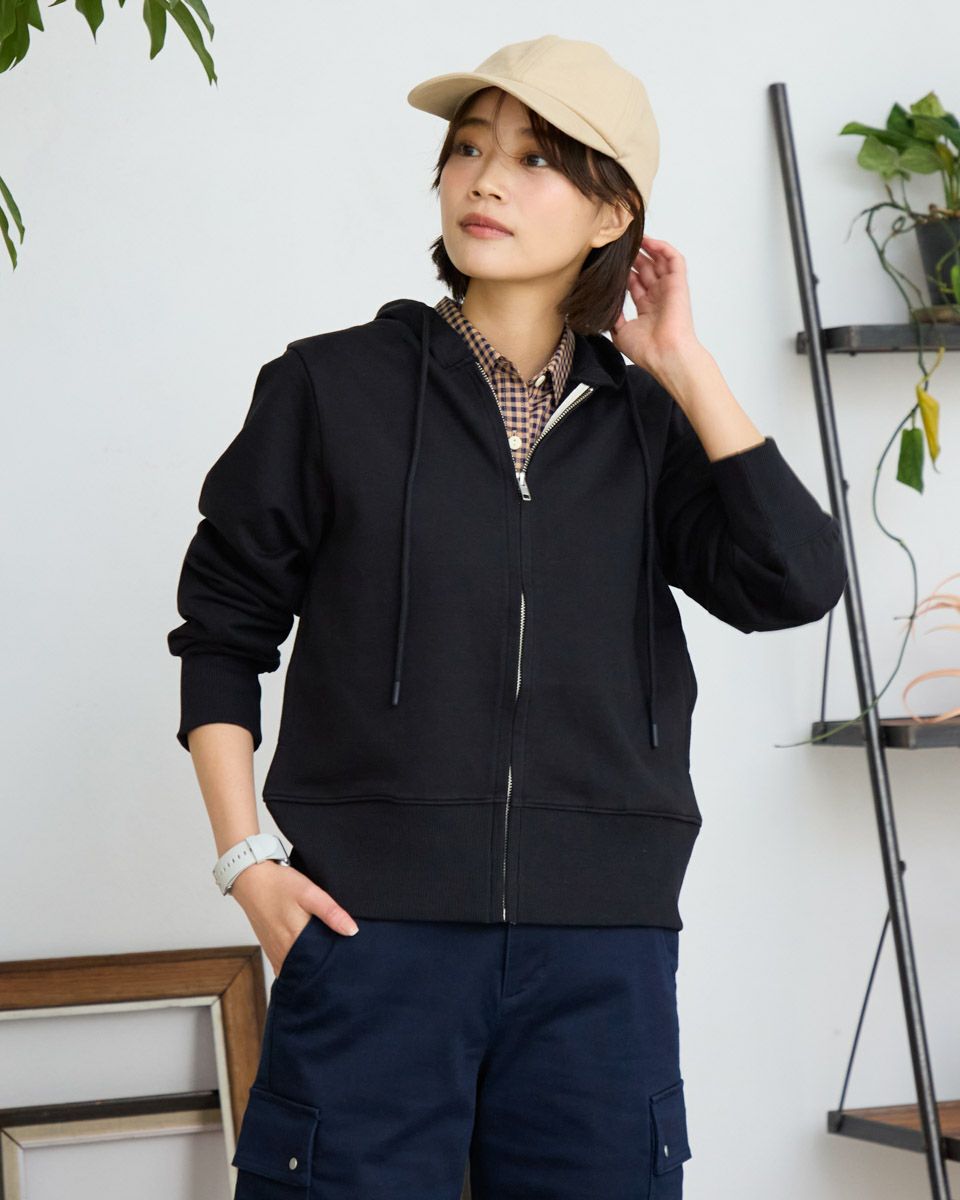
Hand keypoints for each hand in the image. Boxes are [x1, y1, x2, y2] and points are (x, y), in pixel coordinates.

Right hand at [229, 860, 358, 975]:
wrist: (251, 879)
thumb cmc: (280, 884)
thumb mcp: (309, 893)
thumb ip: (330, 912)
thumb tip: (352, 931)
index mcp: (295, 941)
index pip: (320, 964)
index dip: (334, 964)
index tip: (347, 962)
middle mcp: (283, 952)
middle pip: (309, 969)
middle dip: (324, 968)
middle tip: (340, 961)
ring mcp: (275, 953)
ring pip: (297, 968)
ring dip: (311, 966)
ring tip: (327, 958)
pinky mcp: (270, 950)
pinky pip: (287, 964)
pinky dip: (298, 963)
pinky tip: (308, 954)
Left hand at [610, 236, 701, 374]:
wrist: (665, 355)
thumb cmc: (647, 350)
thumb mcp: (621, 333)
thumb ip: (614, 317)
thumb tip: (606, 305)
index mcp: (647, 309)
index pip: (635, 284)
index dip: (624, 272)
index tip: (610, 262)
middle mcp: (659, 298)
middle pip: (646, 270)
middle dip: (633, 257)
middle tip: (618, 246)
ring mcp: (669, 290)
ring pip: (659, 261)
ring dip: (648, 248)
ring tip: (633, 237)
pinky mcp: (679, 283)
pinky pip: (674, 259)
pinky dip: (663, 248)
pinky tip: (649, 241)